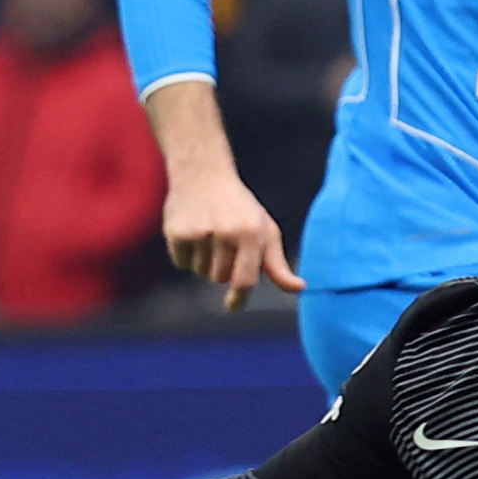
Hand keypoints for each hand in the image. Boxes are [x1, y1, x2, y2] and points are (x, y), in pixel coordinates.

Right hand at [162, 160, 300, 310]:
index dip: (238, 298)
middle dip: (222, 268)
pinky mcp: (177, 231)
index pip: (244, 280)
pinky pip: (182, 262)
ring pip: (200, 271)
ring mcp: (200, 232)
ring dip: (204, 260)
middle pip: (220, 278)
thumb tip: (300, 288)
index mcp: (251, 233)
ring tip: (208, 233)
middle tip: (223, 242)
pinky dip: (186, 253)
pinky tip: (192, 230)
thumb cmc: (240, 207)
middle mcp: (226, 232)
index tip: (232, 306)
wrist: (202, 172)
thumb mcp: (264, 230)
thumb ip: (278, 264)